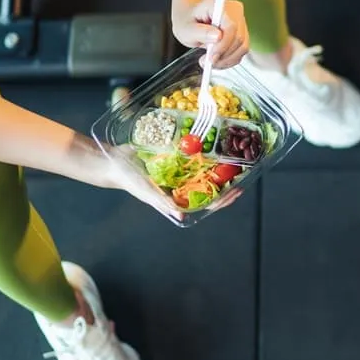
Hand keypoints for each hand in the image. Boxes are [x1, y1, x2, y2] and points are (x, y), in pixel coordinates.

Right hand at [99, 145, 246, 221]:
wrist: (116, 162)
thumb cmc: (130, 181)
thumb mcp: (146, 192)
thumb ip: (162, 203)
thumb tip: (179, 215)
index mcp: (180, 198)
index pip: (208, 203)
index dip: (224, 198)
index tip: (237, 190)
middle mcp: (184, 186)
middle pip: (211, 186)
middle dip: (228, 180)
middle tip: (244, 170)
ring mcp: (182, 172)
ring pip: (206, 170)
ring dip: (220, 165)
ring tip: (236, 157)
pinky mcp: (177, 158)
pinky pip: (195, 156)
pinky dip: (205, 152)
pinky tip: (215, 143)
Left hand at [172, 0, 248, 68]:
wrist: (190, 17)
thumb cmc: (187, 20)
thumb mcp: (185, 28)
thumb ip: (200, 32)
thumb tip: (217, 37)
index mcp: (218, 4)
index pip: (231, 26)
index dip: (223, 45)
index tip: (211, 58)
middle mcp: (234, 10)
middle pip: (239, 38)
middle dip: (224, 55)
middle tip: (208, 62)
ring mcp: (240, 21)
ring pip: (243, 46)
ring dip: (227, 59)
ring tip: (211, 61)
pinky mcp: (242, 32)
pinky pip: (241, 50)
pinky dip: (230, 59)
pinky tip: (218, 59)